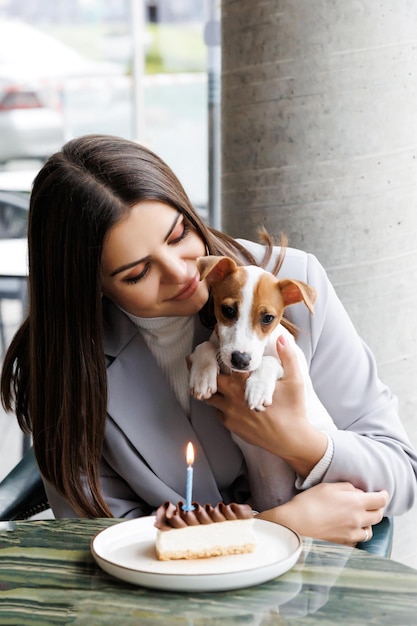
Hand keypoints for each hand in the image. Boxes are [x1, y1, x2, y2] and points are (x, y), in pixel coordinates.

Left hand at [205, 334, 327, 476]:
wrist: (291, 440)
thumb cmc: (293, 409)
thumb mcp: (295, 380)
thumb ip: (288, 356)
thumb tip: (282, 337)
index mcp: (246, 383)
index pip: (225, 364)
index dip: (217, 355)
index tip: (211, 348)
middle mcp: (233, 397)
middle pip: (210, 380)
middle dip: (205, 371)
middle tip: (198, 362)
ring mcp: (230, 412)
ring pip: (210, 396)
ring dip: (211, 389)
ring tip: (210, 380)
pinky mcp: (231, 425)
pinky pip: (217, 411)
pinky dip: (219, 404)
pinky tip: (225, 399)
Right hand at [257, 482, 388, 544]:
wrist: (295, 524)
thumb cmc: (309, 502)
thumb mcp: (328, 487)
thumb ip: (347, 488)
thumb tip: (358, 493)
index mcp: (356, 504)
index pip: (380, 500)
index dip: (383, 495)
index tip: (381, 493)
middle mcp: (358, 521)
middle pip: (378, 516)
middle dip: (377, 509)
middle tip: (371, 504)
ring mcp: (351, 535)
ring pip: (369, 531)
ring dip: (366, 523)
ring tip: (357, 518)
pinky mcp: (344, 545)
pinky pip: (357, 540)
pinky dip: (355, 534)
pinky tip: (345, 529)